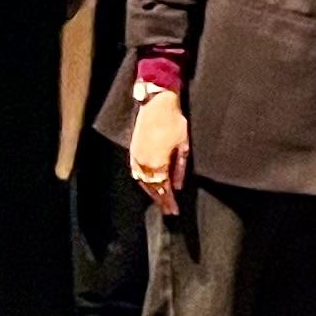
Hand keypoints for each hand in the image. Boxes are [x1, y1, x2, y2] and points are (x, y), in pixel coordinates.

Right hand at [129, 91, 189, 215]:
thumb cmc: (174, 123)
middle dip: (161, 201)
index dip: (169, 201)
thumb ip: (180, 168)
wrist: (157, 105)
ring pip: (142, 182)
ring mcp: (136, 158)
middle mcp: (144, 164)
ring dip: (150, 192)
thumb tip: (178, 186)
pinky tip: (146, 184)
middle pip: (152, 189)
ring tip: (159, 200)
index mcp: (158, 164)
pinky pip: (135, 172)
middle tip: (168, 210)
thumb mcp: (183, 147)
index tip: (174, 211)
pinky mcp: (133, 151)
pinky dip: (141, 181)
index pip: (164, 190)